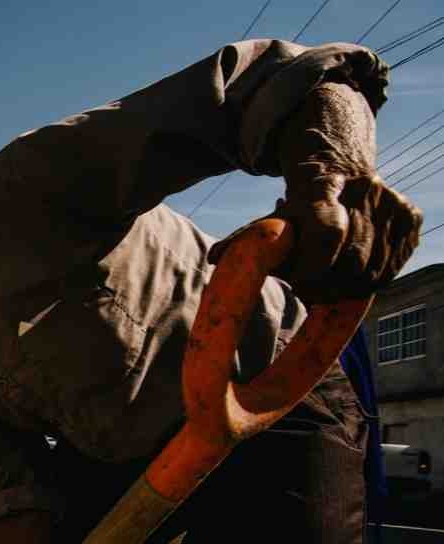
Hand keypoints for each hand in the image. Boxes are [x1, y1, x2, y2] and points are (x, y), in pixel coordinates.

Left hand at [213, 83, 422, 304]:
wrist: (339, 171)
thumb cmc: (297, 207)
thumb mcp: (272, 220)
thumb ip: (246, 242)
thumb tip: (215, 259)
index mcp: (324, 189)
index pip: (326, 234)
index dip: (311, 268)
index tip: (296, 282)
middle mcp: (365, 191)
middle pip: (350, 263)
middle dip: (325, 285)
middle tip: (308, 289)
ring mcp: (392, 204)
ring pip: (372, 272)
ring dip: (346, 289)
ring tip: (326, 283)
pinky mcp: (410, 218)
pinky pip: (391, 270)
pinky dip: (369, 282)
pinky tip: (349, 274)